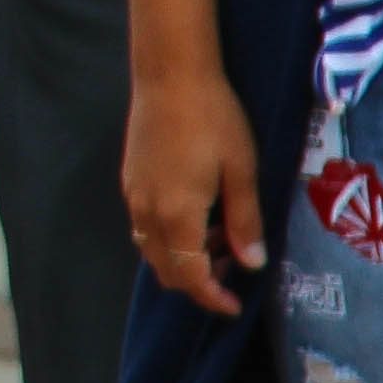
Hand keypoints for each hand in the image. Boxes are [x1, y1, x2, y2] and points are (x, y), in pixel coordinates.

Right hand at [126, 66, 264, 318]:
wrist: (170, 75)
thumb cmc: (213, 119)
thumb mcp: (241, 171)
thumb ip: (244, 222)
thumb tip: (251, 263)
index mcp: (177, 215)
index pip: (191, 276)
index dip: (212, 298)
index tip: (234, 306)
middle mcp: (148, 212)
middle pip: (165, 270)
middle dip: (198, 282)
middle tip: (233, 270)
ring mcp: (134, 195)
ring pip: (151, 249)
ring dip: (182, 260)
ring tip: (217, 242)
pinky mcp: (130, 180)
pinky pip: (144, 227)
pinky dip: (168, 238)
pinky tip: (195, 215)